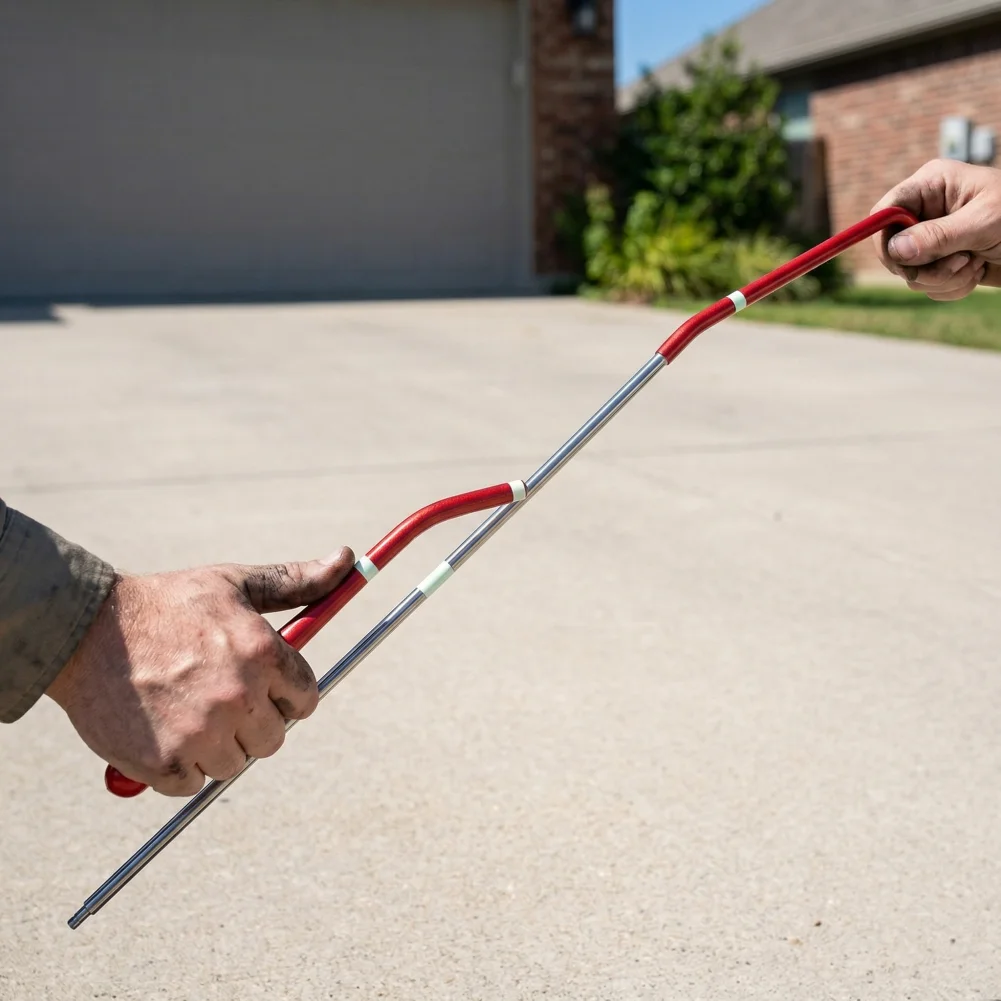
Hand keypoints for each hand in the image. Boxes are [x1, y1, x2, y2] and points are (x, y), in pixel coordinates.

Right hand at [46, 549, 354, 795]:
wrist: (86, 629)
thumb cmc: (169, 602)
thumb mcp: (236, 583)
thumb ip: (296, 580)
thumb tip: (347, 559)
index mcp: (263, 653)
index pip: (306, 698)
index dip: (286, 694)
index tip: (265, 687)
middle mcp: (238, 696)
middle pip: (274, 737)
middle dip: (253, 720)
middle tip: (220, 697)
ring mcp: (201, 733)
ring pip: (234, 763)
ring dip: (217, 745)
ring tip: (187, 709)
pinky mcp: (163, 762)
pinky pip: (192, 784)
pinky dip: (180, 766)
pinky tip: (162, 729)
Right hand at [871, 159, 1000, 299]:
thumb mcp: (983, 222)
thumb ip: (938, 236)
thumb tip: (896, 250)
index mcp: (932, 185)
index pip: (885, 211)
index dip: (885, 238)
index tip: (902, 261)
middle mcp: (927, 211)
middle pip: (892, 249)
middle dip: (923, 266)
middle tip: (957, 264)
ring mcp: (933, 239)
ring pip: (910, 273)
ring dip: (942, 279)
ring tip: (974, 264)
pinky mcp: (942, 262)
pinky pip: (927, 286)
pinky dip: (951, 287)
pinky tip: (976, 272)